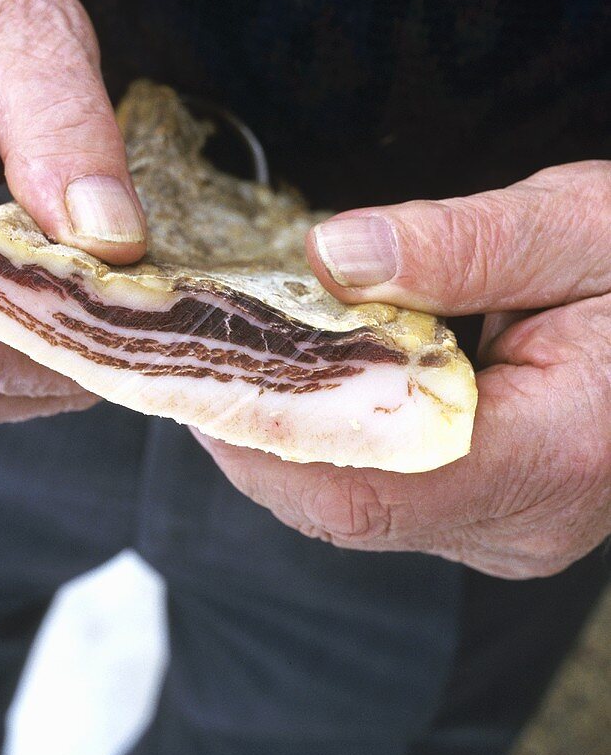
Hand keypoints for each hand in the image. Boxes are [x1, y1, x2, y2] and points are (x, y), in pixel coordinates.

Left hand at [195, 162, 610, 578]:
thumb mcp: (579, 225)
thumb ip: (460, 246)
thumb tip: (332, 257)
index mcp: (556, 450)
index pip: (366, 477)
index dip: (261, 432)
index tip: (190, 368)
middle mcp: (526, 519)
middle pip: (342, 506)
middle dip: (249, 436)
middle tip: (184, 354)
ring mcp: (510, 529)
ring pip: (352, 508)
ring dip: (278, 440)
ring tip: (223, 360)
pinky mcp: (497, 514)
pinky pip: (382, 495)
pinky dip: (324, 443)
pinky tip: (294, 383)